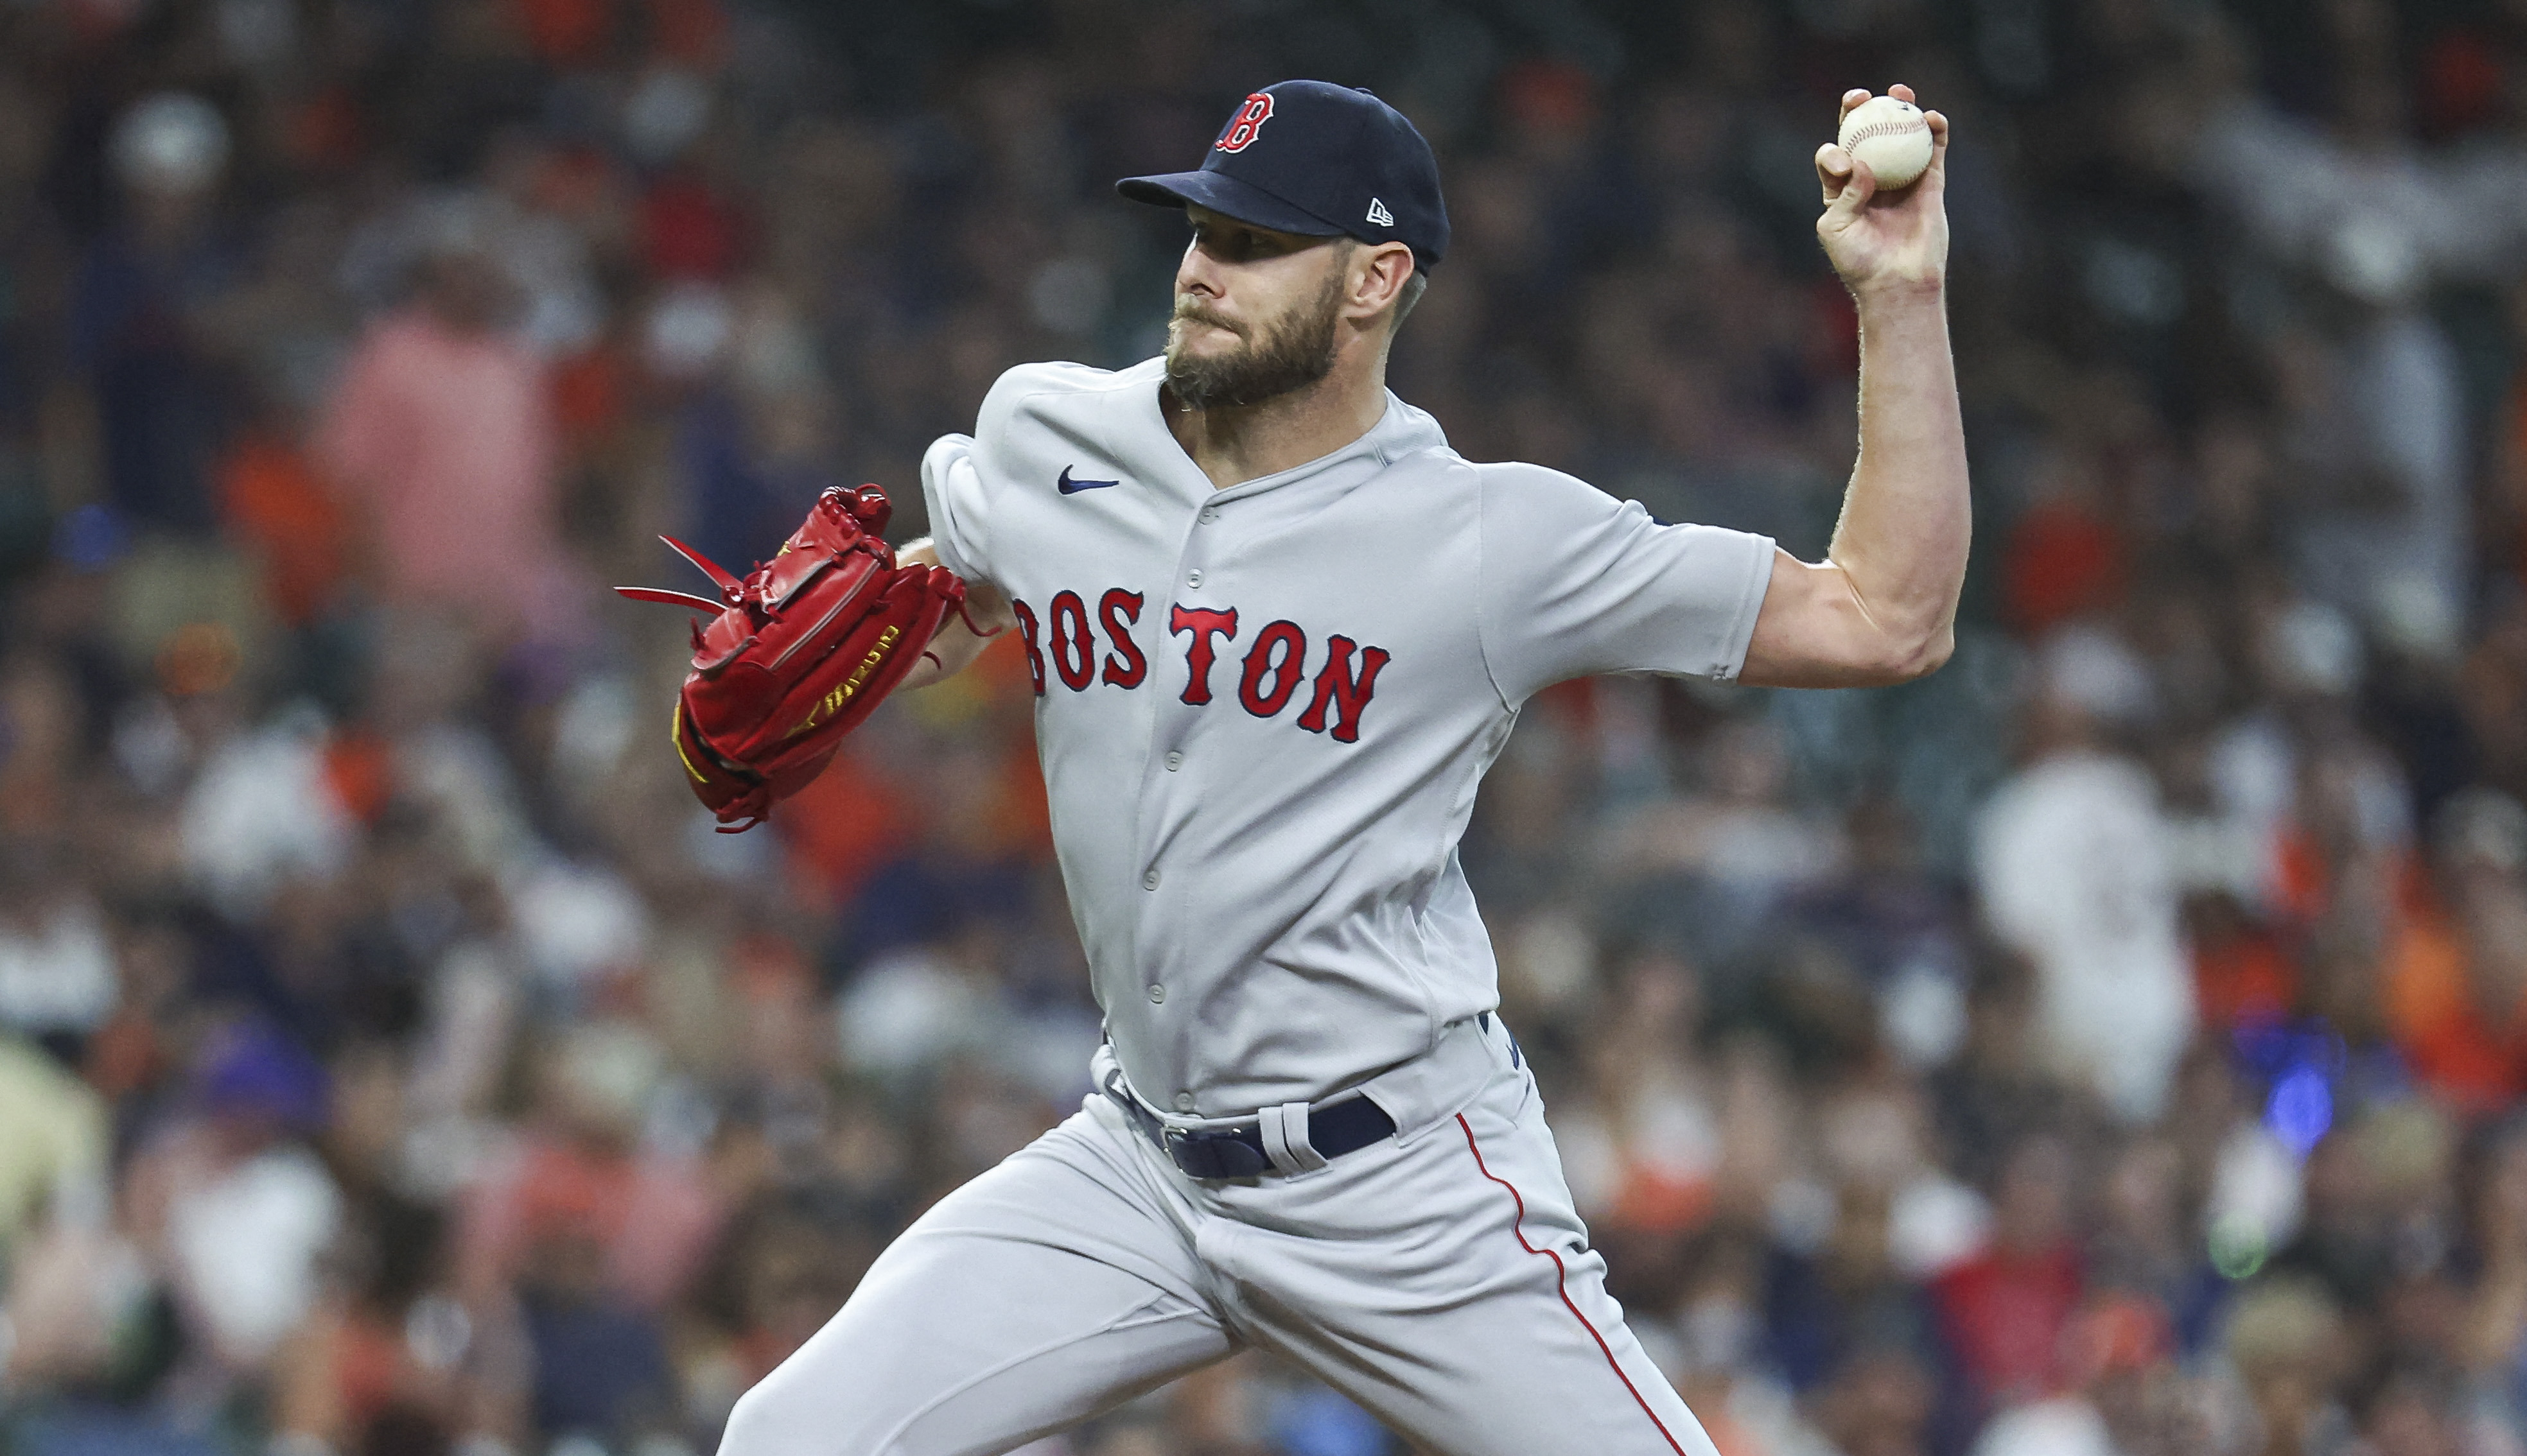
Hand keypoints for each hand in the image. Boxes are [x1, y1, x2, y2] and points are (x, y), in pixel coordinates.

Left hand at [1814, 85, 1949, 297]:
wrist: (1898, 283)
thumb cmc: (1860, 261)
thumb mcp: (1836, 229)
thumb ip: (1844, 195)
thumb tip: (1862, 164)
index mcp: (1840, 189)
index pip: (1834, 155)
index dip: (1834, 146)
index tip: (1844, 160)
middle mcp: (1870, 179)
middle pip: (1865, 134)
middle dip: (1861, 110)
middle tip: (1862, 97)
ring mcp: (1901, 177)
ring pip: (1900, 135)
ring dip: (1900, 108)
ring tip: (1899, 92)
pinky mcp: (1929, 182)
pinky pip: (1933, 149)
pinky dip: (1934, 130)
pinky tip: (1931, 117)